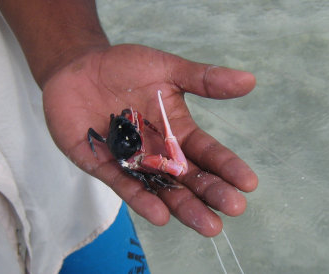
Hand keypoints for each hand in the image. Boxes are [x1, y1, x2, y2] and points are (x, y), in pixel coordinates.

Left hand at [43, 44, 257, 236]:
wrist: (79, 68)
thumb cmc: (124, 67)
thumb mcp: (167, 69)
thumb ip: (203, 79)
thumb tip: (249, 80)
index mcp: (177, 131)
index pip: (207, 152)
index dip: (227, 166)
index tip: (249, 182)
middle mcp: (158, 152)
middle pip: (188, 178)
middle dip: (211, 193)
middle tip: (234, 208)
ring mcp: (132, 161)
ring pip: (161, 189)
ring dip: (184, 208)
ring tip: (209, 226)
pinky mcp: (103, 165)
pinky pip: (123, 185)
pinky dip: (140, 199)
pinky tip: (160, 215)